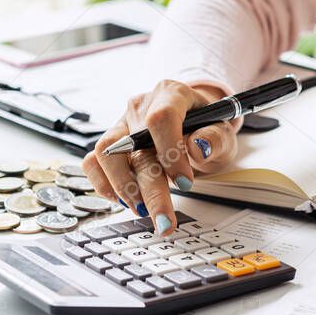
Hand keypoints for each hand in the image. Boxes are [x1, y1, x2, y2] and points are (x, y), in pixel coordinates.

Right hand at [81, 79, 238, 234]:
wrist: (194, 122)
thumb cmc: (206, 126)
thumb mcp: (222, 130)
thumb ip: (215, 137)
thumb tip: (199, 147)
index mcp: (171, 94)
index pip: (161, 118)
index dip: (170, 152)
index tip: (185, 183)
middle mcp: (141, 107)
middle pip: (134, 144)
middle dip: (150, 189)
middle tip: (164, 221)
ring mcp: (122, 124)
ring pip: (105, 153)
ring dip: (123, 188)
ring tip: (144, 210)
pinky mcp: (110, 143)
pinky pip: (93, 162)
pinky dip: (104, 185)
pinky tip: (125, 201)